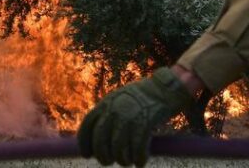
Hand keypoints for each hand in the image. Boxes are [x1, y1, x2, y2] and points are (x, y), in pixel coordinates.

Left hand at [78, 67, 195, 166]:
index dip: (84, 143)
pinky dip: (138, 159)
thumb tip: (97, 141)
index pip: (87, 125)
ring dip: (122, 160)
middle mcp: (113, 110)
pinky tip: (140, 162)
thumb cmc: (141, 98)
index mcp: (105, 103)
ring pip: (118, 148)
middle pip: (100, 140)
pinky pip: (137, 149)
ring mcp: (128, 117)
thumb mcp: (118, 100)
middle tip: (108, 162)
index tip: (86, 155)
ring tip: (127, 161)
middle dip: (102, 156)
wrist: (164, 88)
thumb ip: (107, 116)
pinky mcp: (144, 124)